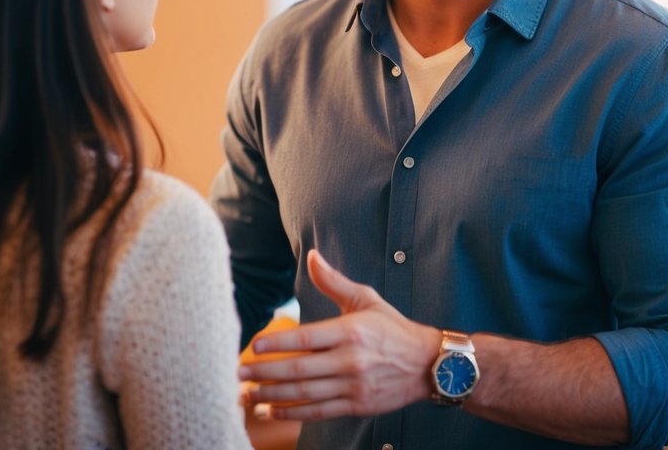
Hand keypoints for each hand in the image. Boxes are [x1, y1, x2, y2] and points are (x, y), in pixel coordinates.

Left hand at [237, 249, 439, 419]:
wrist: (428, 365)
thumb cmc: (393, 328)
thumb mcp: (366, 299)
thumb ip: (334, 281)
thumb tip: (312, 255)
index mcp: (350, 332)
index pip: (307, 339)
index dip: (278, 343)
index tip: (254, 346)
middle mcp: (350, 361)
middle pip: (300, 370)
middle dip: (266, 373)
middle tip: (239, 374)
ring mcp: (354, 387)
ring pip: (306, 394)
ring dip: (273, 395)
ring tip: (247, 395)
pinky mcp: (357, 406)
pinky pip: (319, 411)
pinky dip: (293, 412)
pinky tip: (271, 410)